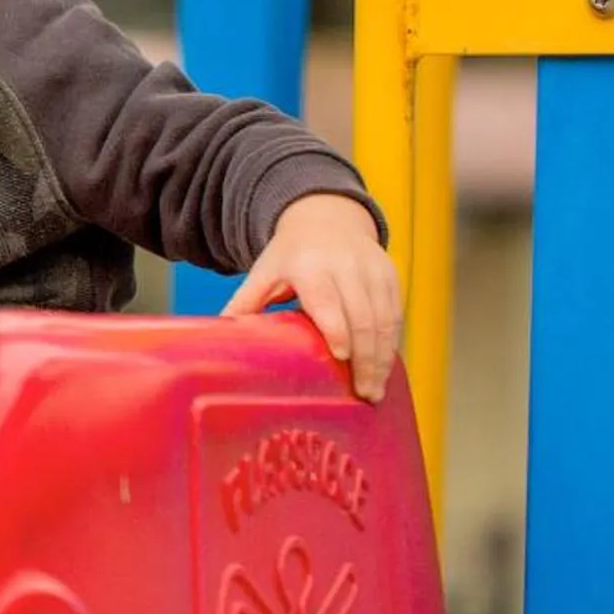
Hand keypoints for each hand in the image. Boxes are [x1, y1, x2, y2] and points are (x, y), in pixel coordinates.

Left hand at [222, 194, 401, 401]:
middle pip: (362, 317)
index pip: (327, 301)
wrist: (326, 218)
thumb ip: (244, 302)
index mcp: (310, 266)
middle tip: (363, 394)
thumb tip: (218, 334)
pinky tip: (383, 369)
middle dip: (365, 358)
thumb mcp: (264, 272)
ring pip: (385, 319)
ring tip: (374, 391)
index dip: (337, 328)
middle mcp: (346, 267)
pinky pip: (396, 314)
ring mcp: (372, 271)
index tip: (340, 357)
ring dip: (382, 358)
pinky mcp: (390, 277)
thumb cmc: (290, 255)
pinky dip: (391, 344)